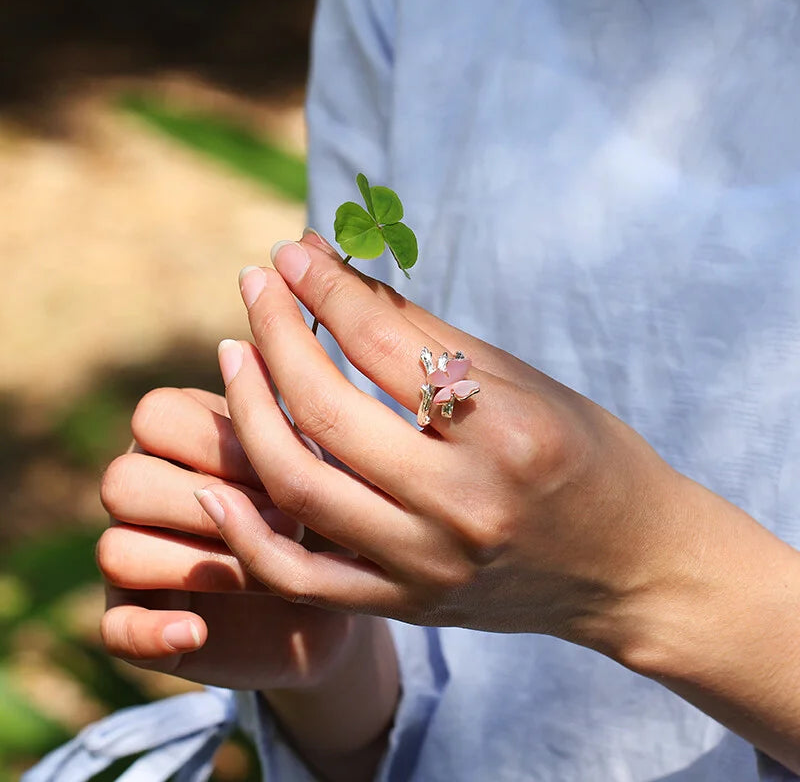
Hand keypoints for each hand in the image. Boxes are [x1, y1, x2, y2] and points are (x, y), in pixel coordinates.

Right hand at [98, 387, 398, 779]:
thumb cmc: (322, 512)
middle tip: (282, 524)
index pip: (155, 416)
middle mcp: (147, 491)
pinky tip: (197, 632)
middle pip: (122, 481)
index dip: (215, 442)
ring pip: (115, 549)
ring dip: (195, 565)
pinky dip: (151, 632)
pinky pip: (114, 628)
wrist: (334, 597)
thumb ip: (279, 429)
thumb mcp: (311, 470)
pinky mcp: (141, 622)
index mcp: (179, 440)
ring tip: (259, 576)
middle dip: (205, 507)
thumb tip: (242, 357)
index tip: (279, 470)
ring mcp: (137, 556)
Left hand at [208, 233, 749, 650]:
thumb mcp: (528, 385)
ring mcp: (429, 565)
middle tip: (256, 283)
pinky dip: (246, 532)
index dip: (327, 286)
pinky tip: (217, 484)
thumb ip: (429, 337)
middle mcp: (464, 505)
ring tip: (234, 352)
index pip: (385, 344)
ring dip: (249, 408)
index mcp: (507, 435)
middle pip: (328, 409)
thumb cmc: (591, 460)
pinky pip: (302, 576)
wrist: (632, 569)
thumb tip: (344, 276)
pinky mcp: (408, 604)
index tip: (295, 250)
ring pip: (299, 484)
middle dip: (277, 330)